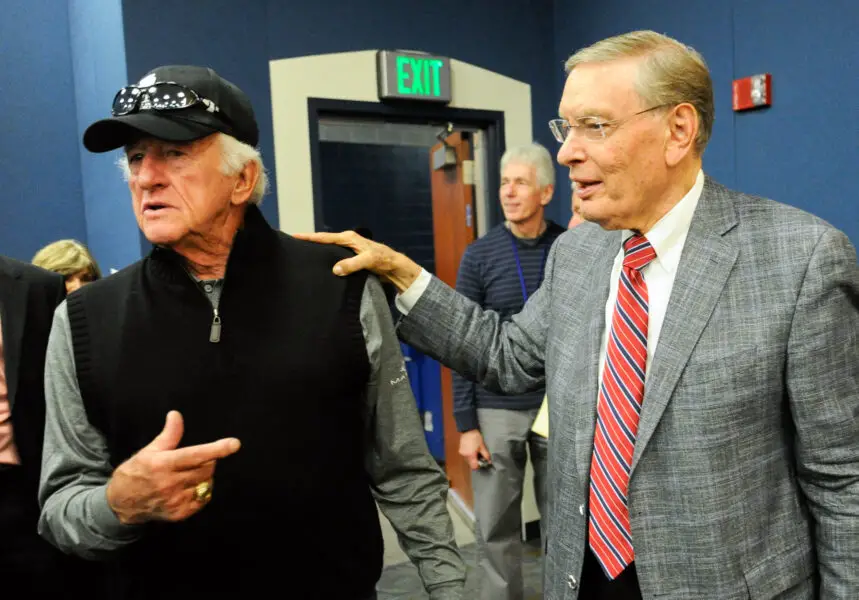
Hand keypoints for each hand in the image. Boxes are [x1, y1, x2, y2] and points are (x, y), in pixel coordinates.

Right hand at [105, 411, 240, 524]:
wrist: (121, 505)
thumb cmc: (136, 473)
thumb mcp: (148, 451)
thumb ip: (168, 435)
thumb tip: (176, 414)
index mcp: (163, 465)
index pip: (196, 455)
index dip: (217, 449)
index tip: (235, 444)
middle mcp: (171, 484)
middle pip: (207, 468)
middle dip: (207, 460)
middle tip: (194, 460)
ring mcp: (176, 501)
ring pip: (207, 482)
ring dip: (204, 475)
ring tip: (188, 474)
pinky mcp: (180, 514)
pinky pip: (203, 497)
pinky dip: (201, 490)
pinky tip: (188, 487)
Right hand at [291, 230, 421, 291]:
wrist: (394, 267)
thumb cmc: (383, 260)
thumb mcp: (368, 261)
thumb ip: (352, 265)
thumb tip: (335, 269)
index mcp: (348, 238)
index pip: (324, 237)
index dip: (309, 237)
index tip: (294, 236)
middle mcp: (347, 241)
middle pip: (323, 241)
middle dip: (309, 243)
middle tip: (292, 246)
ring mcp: (348, 250)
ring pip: (328, 250)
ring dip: (317, 252)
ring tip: (302, 256)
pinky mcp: (350, 259)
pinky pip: (334, 258)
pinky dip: (326, 260)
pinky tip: (319, 266)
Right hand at [459, 430, 490, 470]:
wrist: (468, 430)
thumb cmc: (475, 437)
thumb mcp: (482, 446)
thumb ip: (486, 455)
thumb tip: (489, 461)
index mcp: (471, 455)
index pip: (474, 467)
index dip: (478, 466)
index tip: (482, 462)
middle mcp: (465, 456)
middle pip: (470, 464)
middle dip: (475, 461)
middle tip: (480, 456)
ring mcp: (462, 453)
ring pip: (467, 460)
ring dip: (472, 458)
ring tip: (476, 451)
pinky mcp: (460, 450)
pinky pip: (465, 456)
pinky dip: (469, 455)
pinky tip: (472, 449)